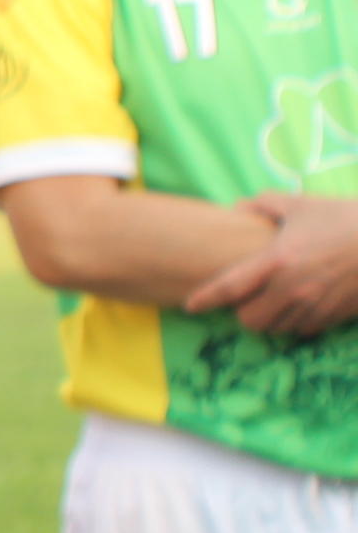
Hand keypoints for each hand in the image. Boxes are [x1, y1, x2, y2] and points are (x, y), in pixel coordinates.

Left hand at [187, 196, 357, 335]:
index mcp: (278, 260)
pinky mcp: (336, 316)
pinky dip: (296, 320)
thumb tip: (237, 206)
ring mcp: (316, 305)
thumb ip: (265, 203)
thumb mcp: (302, 204)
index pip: (230, 286)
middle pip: (250, 320)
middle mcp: (293, 289)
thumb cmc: (344, 218)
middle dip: (244, 311)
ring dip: (271, 317)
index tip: (189, 305)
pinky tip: (301, 303)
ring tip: (276, 298)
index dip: (206, 298)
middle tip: (249, 295)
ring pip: (277, 328)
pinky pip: (304, 329)